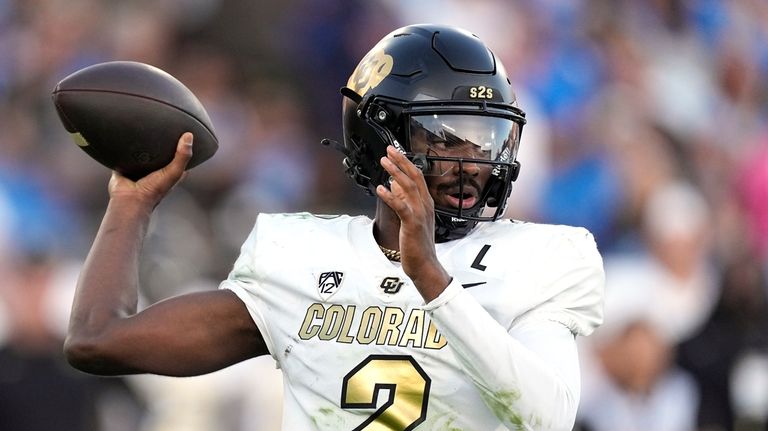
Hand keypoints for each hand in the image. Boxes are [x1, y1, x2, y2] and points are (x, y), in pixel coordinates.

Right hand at [108, 132, 193, 207]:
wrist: (129, 198)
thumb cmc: (154, 190)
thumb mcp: (174, 172)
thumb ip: (182, 156)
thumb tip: (189, 135)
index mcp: (170, 170)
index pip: (180, 154)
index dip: (183, 144)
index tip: (184, 130)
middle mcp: (156, 168)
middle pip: (161, 150)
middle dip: (161, 140)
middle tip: (161, 124)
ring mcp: (140, 166)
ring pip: (143, 150)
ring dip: (142, 141)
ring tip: (143, 125)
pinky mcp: (125, 165)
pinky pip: (125, 151)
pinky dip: (125, 145)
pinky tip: (126, 135)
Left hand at [376, 145, 450, 300]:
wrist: (426, 265)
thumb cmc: (418, 245)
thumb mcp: (412, 219)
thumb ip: (404, 202)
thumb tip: (393, 187)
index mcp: (426, 203)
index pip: (417, 177)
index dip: (406, 163)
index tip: (395, 152)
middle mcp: (425, 205)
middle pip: (414, 177)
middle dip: (401, 162)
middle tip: (389, 150)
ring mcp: (420, 214)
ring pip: (409, 187)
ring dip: (395, 173)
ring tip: (383, 163)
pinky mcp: (413, 224)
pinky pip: (401, 206)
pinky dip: (391, 196)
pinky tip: (381, 189)